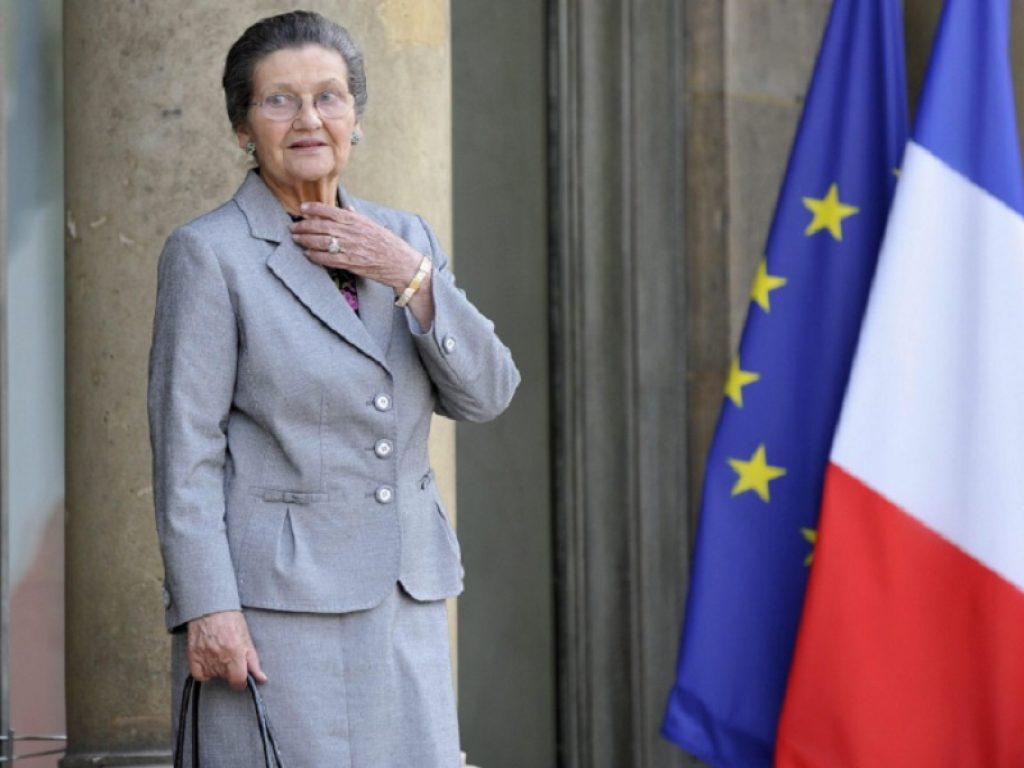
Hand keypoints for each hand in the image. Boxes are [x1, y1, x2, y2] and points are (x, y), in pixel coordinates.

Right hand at [187, 610, 266, 689]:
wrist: (210, 608)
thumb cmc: (230, 621)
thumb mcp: (247, 639)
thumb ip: (253, 662)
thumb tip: (261, 678)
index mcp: (235, 654)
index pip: (238, 681)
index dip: (241, 681)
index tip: (242, 676)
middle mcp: (219, 658)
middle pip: (226, 678)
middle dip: (231, 670)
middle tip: (230, 654)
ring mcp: (204, 658)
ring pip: (214, 676)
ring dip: (218, 669)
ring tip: (220, 652)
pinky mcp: (193, 657)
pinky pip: (200, 675)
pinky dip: (205, 672)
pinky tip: (209, 660)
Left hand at [289, 202, 422, 291]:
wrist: (401, 263)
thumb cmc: (389, 244)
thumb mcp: (374, 226)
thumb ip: (357, 218)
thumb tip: (346, 210)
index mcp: (356, 221)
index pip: (329, 211)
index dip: (313, 209)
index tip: (302, 208)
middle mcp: (351, 232)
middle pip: (320, 226)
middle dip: (304, 226)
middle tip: (294, 228)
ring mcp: (350, 248)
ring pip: (320, 242)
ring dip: (305, 240)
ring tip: (296, 239)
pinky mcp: (350, 263)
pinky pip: (327, 258)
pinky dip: (315, 256)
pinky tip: (308, 254)